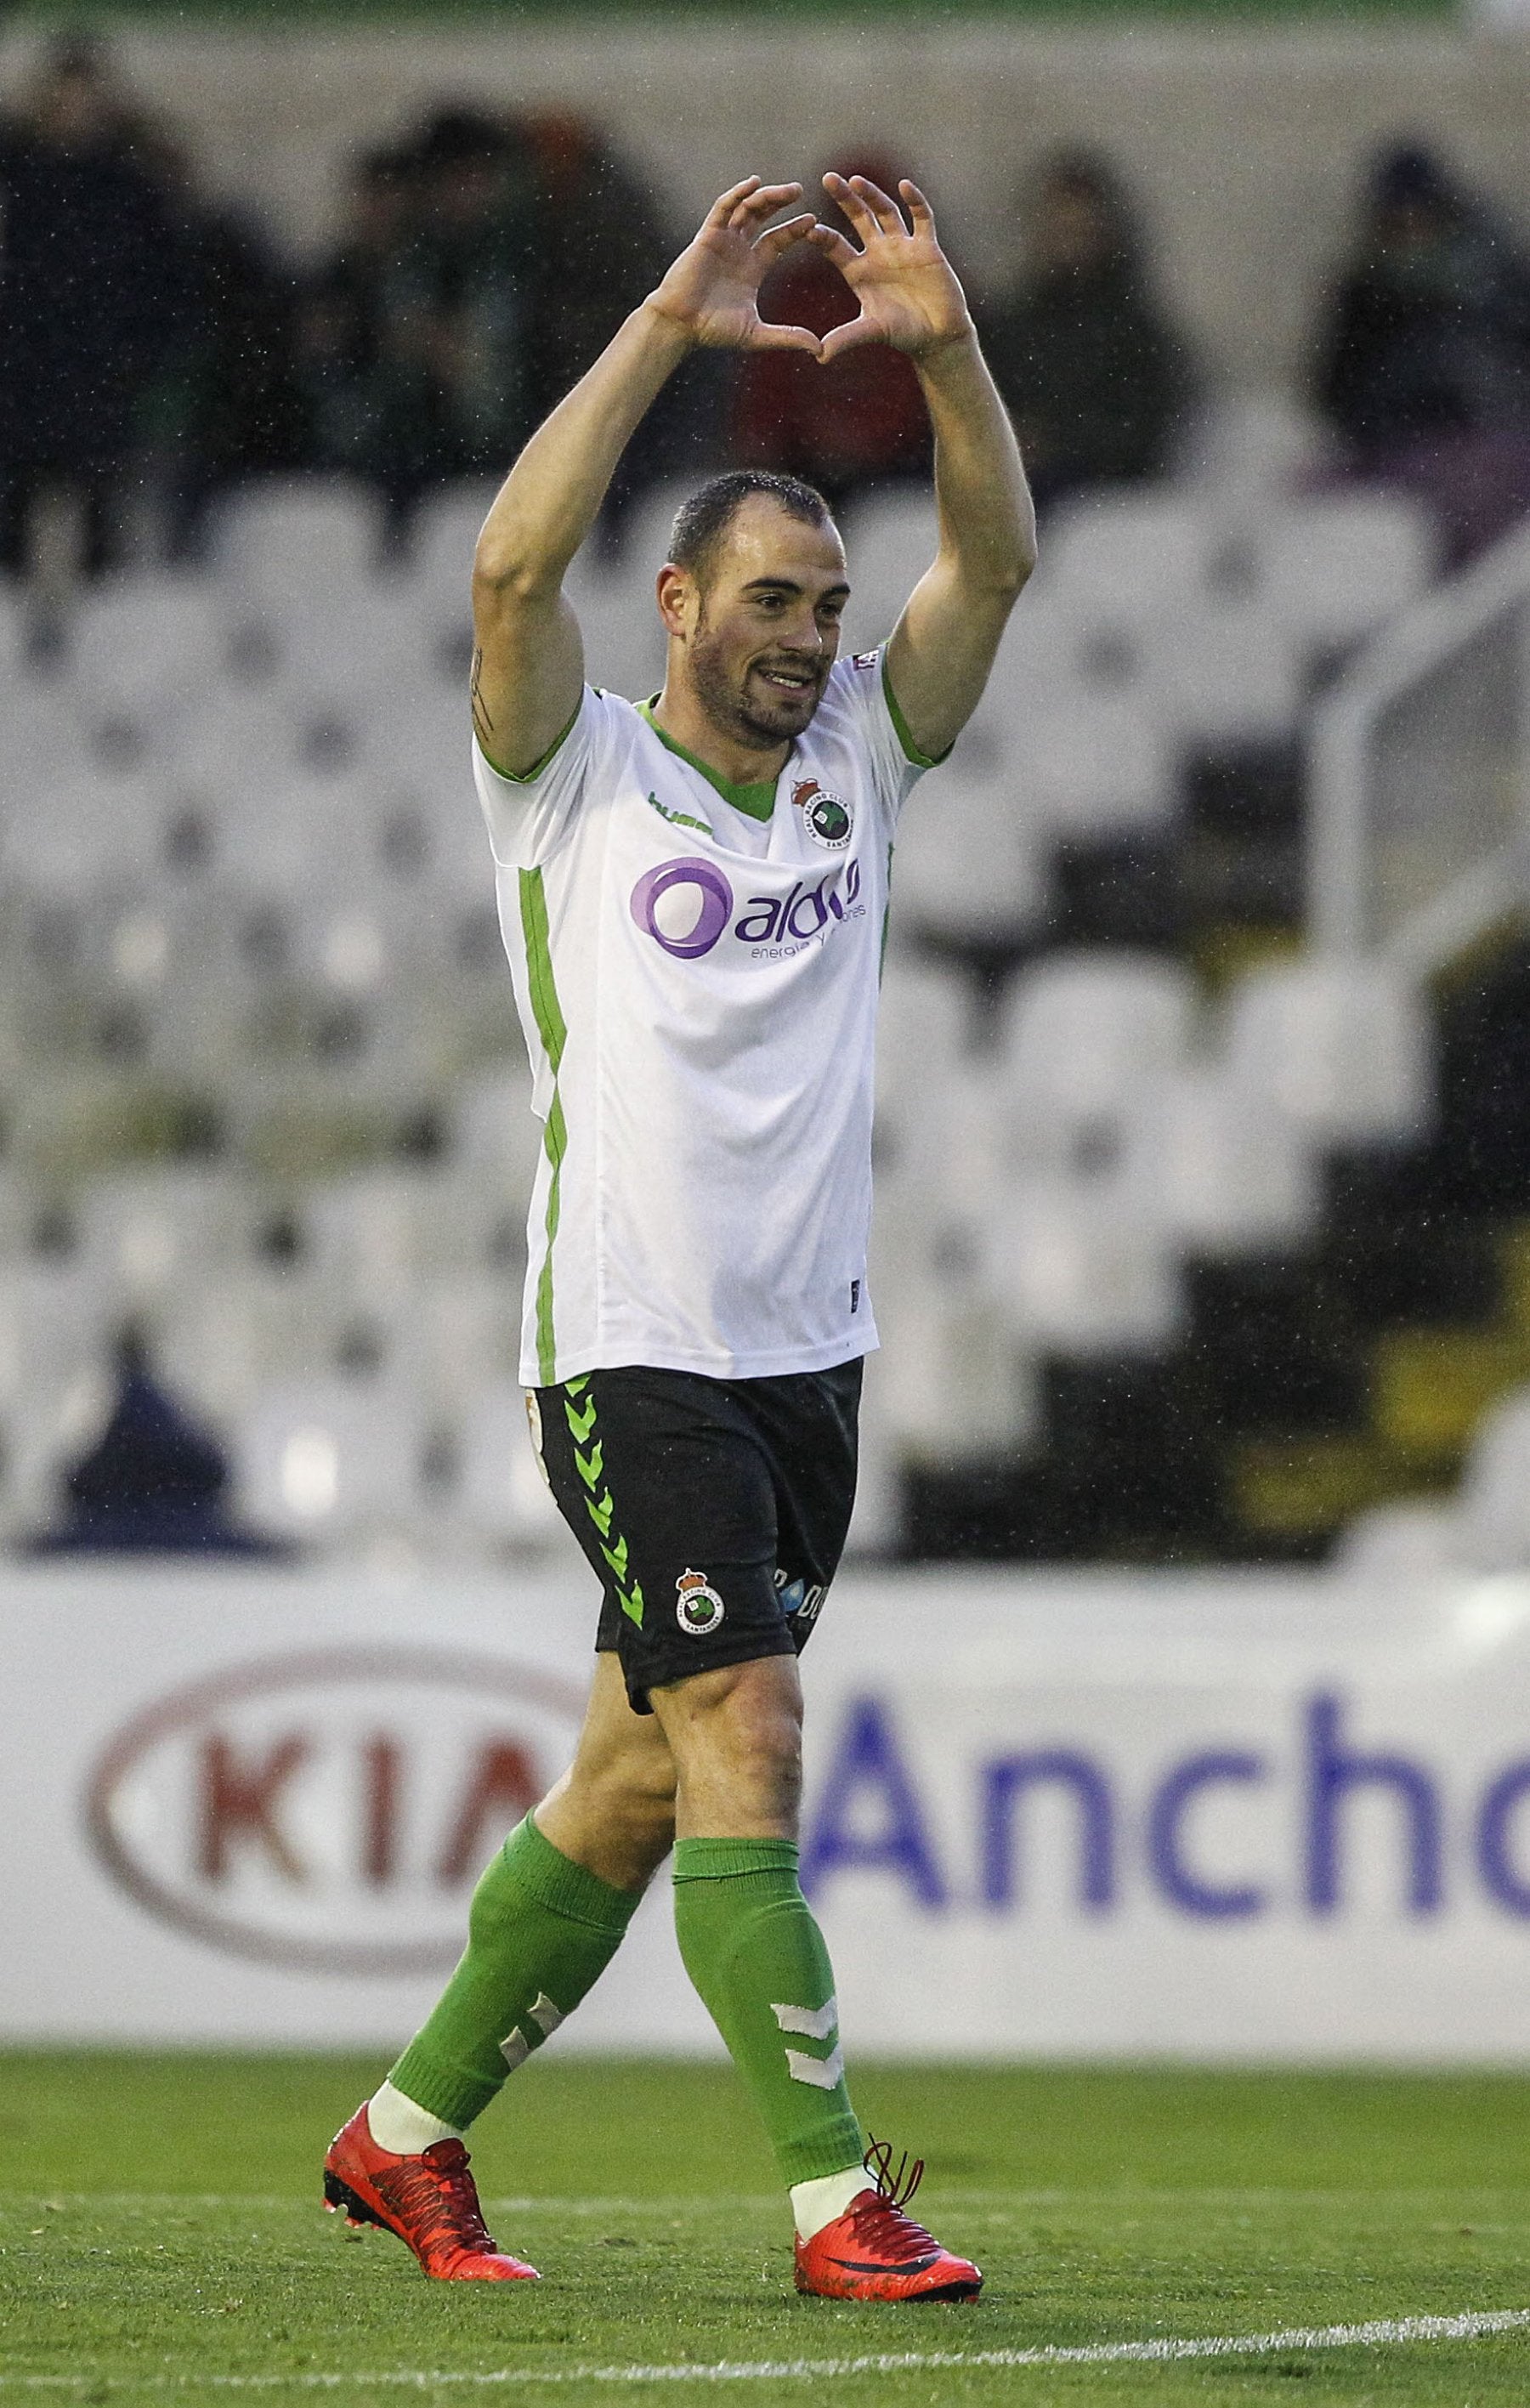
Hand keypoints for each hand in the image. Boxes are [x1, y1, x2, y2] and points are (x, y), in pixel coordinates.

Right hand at [646, 176, 819, 353]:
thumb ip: (787, 337)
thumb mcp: (756, 334)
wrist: (679, 325)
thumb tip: (819, 350)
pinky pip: (723, 208)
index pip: (777, 241)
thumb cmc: (712, 331)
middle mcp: (738, 250)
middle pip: (763, 218)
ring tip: (787, 189)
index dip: (794, 230)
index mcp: (752, 268)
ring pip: (747, 208)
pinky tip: (753, 183)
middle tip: (800, 190)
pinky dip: (737, 194)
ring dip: (766, 196)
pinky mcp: (707, 236)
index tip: (813, 221)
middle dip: (781, 203)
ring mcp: (722, 240)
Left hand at [809, 174, 971, 364]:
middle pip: (858, 218)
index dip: (823, 236)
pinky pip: (922, 218)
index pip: (836, 246)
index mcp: (859, 271)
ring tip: (857, 180)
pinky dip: (915, 202)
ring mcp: (903, 246)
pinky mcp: (927, 246)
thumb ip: (846, 338)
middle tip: (828, 178)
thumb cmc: (903, 334)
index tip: (807, 227)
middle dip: (844, 200)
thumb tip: (817, 356)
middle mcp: (878, 253)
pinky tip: (904, 186)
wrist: (937, 336)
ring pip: (886, 212)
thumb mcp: (871, 332)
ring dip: (873, 195)